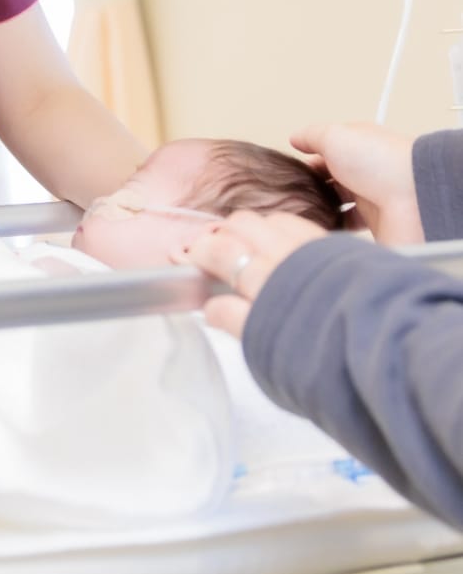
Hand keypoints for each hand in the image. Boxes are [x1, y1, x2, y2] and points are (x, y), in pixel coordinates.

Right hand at [176, 210, 329, 340]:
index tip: (188, 260)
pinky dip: (282, 227)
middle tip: (213, 252)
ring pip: (269, 221)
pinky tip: (281, 240)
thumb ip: (236, 321)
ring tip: (246, 244)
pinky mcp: (336, 250)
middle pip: (241, 226)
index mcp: (265, 281)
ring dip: (252, 228)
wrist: (386, 346)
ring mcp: (312, 250)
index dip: (197, 252)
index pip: (218, 251)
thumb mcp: (270, 348)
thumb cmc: (328, 352)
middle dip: (222, 234)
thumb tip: (210, 308)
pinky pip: (300, 226)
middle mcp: (286, 257)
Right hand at [289, 122, 421, 244]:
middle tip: (291, 194)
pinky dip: (334, 228)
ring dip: (321, 209)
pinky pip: (348, 228)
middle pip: (330, 182)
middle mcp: (364, 175)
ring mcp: (370, 201)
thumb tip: (296, 137)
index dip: (306, 163)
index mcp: (358, 150)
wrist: (415, 197)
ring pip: (337, 206)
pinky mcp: (375, 226)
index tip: (289, 171)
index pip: (326, 156)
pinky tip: (320, 227)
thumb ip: (311, 136)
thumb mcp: (335, 136)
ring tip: (301, 213)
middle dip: (310, 188)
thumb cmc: (383, 160)